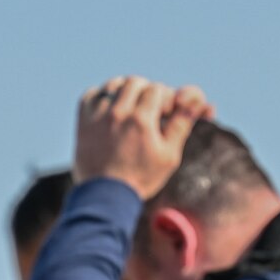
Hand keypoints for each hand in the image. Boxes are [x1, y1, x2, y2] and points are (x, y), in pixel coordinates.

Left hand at [73, 76, 213, 198]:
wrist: (105, 196)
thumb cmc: (141, 178)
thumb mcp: (169, 155)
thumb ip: (182, 124)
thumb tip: (196, 99)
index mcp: (141, 120)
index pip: (157, 89)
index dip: (165, 98)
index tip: (166, 112)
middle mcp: (118, 113)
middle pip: (136, 82)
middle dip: (147, 92)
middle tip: (151, 109)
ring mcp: (98, 116)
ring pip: (114, 85)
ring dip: (126, 91)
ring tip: (132, 107)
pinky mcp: (83, 121)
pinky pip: (92, 94)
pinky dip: (102, 96)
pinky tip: (110, 108)